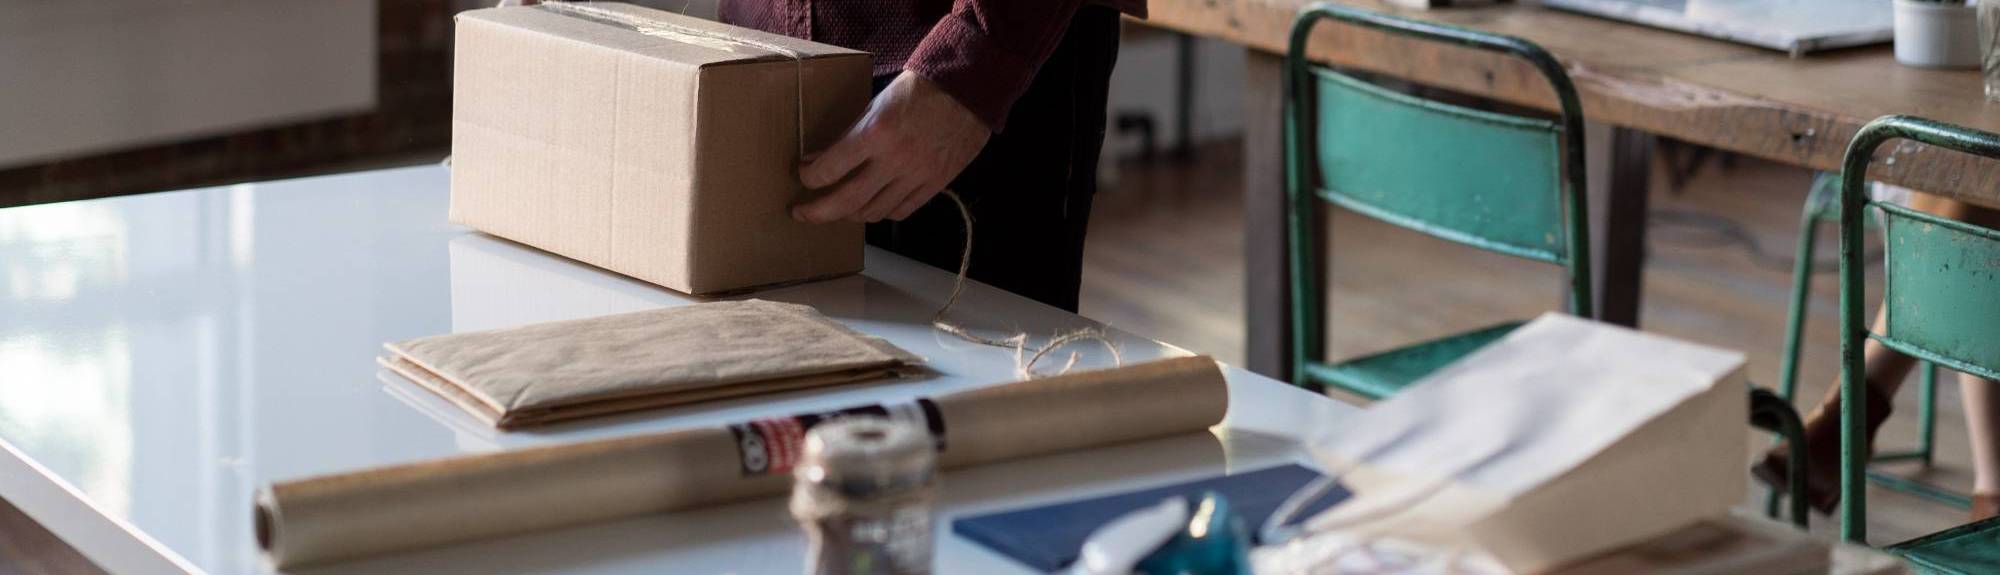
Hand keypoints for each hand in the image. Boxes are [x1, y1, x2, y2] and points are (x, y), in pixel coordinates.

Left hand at [794, 71, 991, 222]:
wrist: (967, 89)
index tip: (803, 175)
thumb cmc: (918, 90)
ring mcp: (917, 175)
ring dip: (850, 214)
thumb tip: (818, 160)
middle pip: (846, 202)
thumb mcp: (876, 105)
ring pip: (873, 213)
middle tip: (801, 213)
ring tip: (840, 208)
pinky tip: (873, 205)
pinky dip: (882, 212)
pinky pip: (901, 211)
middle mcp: (895, 159)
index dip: (809, 177)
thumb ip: (849, 135)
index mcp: (876, 132)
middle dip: (817, 212)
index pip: (829, 169)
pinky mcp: (936, 184)